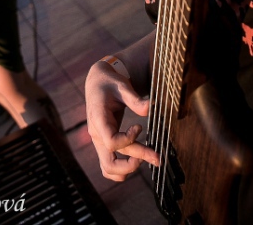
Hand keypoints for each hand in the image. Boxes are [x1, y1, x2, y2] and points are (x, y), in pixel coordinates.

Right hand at [84, 60, 158, 181]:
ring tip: (148, 158)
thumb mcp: (122, 87)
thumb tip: (152, 107)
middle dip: (134, 163)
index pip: (111, 141)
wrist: (97, 83)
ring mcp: (99, 142)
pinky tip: (137, 159)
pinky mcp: (103, 144)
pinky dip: (122, 169)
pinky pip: (108, 166)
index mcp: (98, 119)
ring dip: (128, 169)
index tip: (140, 126)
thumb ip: (135, 99)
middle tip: (156, 156)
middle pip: (110, 162)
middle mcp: (96, 135)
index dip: (128, 139)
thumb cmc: (110, 84)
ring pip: (108, 169)